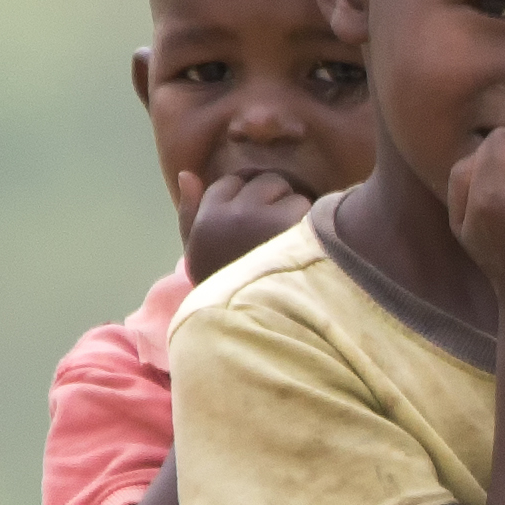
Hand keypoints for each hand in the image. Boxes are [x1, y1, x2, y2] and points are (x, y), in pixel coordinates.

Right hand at [181, 164, 316, 284]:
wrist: (255, 329)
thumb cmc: (226, 290)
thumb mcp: (198, 255)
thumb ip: (191, 214)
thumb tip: (187, 175)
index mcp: (207, 219)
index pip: (230, 183)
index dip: (246, 198)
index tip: (253, 221)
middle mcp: (233, 214)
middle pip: (266, 182)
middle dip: (276, 199)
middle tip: (278, 232)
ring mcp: (266, 220)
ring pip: (294, 193)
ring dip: (299, 212)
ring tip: (295, 243)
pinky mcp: (297, 230)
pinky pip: (314, 209)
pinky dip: (317, 227)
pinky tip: (311, 250)